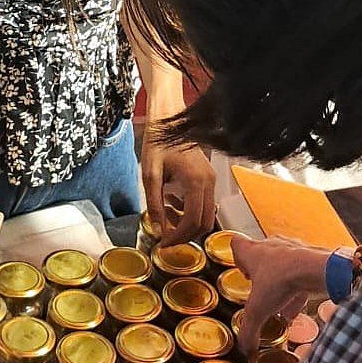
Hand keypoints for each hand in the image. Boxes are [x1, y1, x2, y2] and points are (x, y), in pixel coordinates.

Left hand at [140, 131, 217, 245]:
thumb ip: (154, 203)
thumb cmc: (159, 142)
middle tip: (165, 239)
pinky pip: (204, 204)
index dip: (178, 237)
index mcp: (196, 182)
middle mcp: (209, 182)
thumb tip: (158, 228)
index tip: (163, 243)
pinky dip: (190, 212)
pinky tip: (172, 203)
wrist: (169, 119)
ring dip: (188, 224)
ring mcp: (211, 180)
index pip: (192, 222)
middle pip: (204, 223)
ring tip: (166, 219)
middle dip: (185, 235)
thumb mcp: (150, 175)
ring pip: (206, 215)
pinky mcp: (208, 177)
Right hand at [232, 235, 329, 357]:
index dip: (237, 257)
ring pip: (283, 264)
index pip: (237, 244)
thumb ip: (249, 330)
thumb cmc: (282, 279)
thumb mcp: (258, 311)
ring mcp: (293, 249)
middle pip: (261, 254)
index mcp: (253, 252)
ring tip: (281, 303)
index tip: (242, 271)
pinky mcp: (311, 257)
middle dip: (261, 274)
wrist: (316, 270)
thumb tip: (245, 349)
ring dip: (281, 281)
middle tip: (261, 291)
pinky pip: (302, 273)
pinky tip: (298, 306)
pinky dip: (299, 288)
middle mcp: (272, 246)